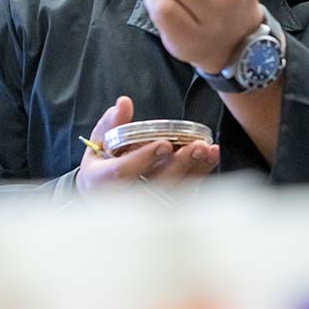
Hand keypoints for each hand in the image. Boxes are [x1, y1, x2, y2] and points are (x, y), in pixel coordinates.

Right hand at [77, 96, 219, 196]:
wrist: (105, 196)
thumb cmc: (102, 168)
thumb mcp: (98, 145)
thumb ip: (111, 124)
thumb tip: (124, 103)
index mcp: (102, 181)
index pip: (123, 172)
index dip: (144, 158)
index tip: (164, 144)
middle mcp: (125, 198)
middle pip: (156, 185)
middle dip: (178, 165)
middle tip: (196, 146)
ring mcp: (147, 206)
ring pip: (175, 191)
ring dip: (194, 169)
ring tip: (207, 149)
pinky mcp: (167, 206)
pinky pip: (186, 191)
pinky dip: (201, 173)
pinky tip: (211, 156)